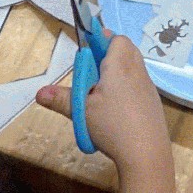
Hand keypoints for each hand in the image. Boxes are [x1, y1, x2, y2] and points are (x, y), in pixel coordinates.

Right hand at [38, 32, 172, 176]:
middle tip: (92, 70)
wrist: (147, 154)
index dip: (102, 39)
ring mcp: (148, 87)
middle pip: (126, 49)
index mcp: (120, 65)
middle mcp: (137, 70)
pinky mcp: (153, 103)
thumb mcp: (82, 112)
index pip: (116, 39)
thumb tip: (40, 93)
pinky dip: (128, 87)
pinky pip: (139, 84)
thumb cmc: (113, 125)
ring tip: (101, 90)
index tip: (88, 50)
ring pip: (134, 67)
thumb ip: (61, 99)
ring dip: (119, 71)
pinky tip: (117, 109)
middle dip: (109, 53)